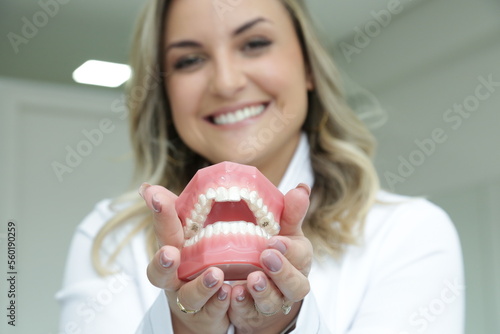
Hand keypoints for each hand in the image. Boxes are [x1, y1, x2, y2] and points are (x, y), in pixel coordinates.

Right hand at [141, 184, 230, 333]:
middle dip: (163, 262)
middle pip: (160, 272)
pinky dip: (219, 303)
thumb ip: (175, 211)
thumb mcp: (187, 236)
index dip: (159, 214)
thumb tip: (147, 187)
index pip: (163, 230)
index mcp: (173, 250)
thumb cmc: (195, 263)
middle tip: (171, 253)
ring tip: (216, 274)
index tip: (157, 197)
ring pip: (189, 295)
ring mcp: (188, 298)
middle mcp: (174, 277)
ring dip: (201, 285)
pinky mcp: (207, 316)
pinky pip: (213, 311)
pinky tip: (229, 293)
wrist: (204, 309)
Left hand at [228, 184, 311, 333]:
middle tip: (266, 257)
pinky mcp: (252, 314)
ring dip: (262, 292)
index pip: (301, 257)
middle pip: (295, 286)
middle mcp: (290, 285)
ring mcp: (272, 301)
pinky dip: (241, 305)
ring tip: (251, 279)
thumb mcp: (283, 232)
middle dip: (282, 272)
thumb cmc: (276, 253)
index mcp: (299, 260)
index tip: (275, 241)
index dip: (289, 251)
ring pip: (272, 302)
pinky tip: (232, 294)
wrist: (263, 288)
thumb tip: (302, 187)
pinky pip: (248, 313)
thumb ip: (290, 213)